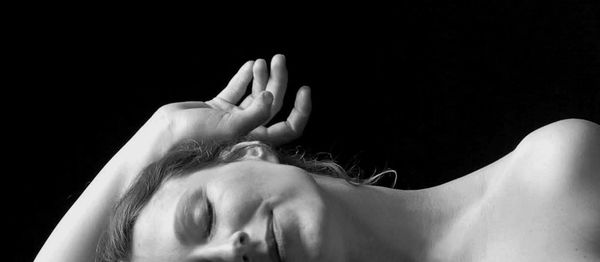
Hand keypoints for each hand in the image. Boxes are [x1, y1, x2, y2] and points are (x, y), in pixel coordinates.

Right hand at [152, 54, 310, 149]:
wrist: (163, 138)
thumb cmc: (196, 139)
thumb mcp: (230, 128)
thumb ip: (254, 113)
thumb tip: (272, 96)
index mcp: (256, 140)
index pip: (288, 128)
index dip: (300, 111)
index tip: (304, 89)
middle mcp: (247, 130)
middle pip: (272, 104)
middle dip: (278, 81)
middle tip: (278, 59)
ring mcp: (232, 119)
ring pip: (255, 95)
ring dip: (261, 77)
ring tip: (261, 61)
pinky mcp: (216, 108)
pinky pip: (235, 91)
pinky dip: (243, 78)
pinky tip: (249, 65)